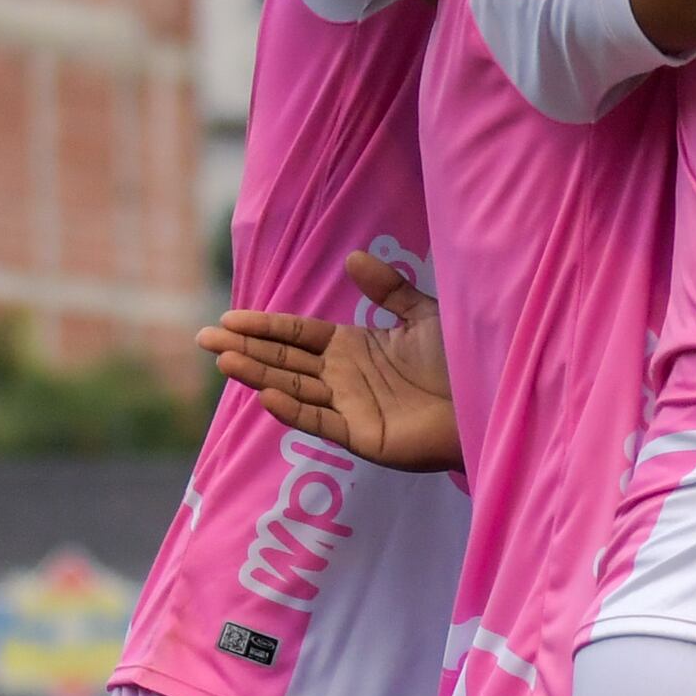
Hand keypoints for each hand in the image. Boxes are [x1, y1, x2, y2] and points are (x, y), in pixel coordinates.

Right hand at [197, 251, 458, 470]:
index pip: (297, 336)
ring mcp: (352, 409)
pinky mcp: (364, 437)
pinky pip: (323, 422)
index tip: (228, 318)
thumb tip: (352, 258)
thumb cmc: (463, 359)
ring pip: (295, 389)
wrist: (492, 396)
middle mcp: (345, 378)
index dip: (264, 327)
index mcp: (354, 348)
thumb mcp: (423, 314)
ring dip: (259, 376)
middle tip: (203, 338)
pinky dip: (294, 411)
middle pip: (285, 361)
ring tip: (224, 360)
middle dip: (246, 349)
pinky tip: (267, 396)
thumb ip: (388, 290)